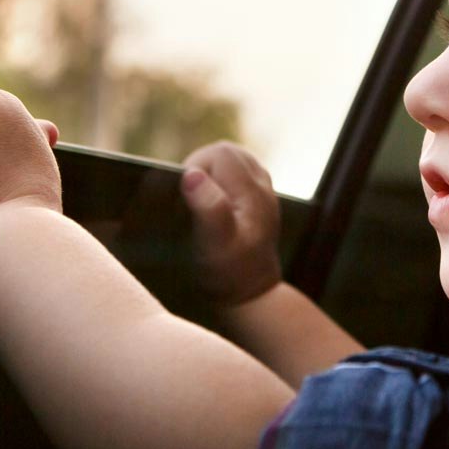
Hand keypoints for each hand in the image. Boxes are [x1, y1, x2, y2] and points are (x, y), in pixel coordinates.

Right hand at [180, 141, 281, 304]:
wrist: (252, 295)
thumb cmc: (230, 272)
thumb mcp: (216, 244)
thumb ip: (209, 208)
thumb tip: (192, 174)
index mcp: (253, 189)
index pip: (220, 153)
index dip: (196, 166)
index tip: (185, 194)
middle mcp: (263, 185)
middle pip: (226, 154)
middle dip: (203, 168)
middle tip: (190, 199)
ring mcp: (263, 192)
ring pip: (232, 163)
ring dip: (211, 176)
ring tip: (200, 204)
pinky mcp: (258, 201)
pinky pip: (236, 177)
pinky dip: (220, 184)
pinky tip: (213, 208)